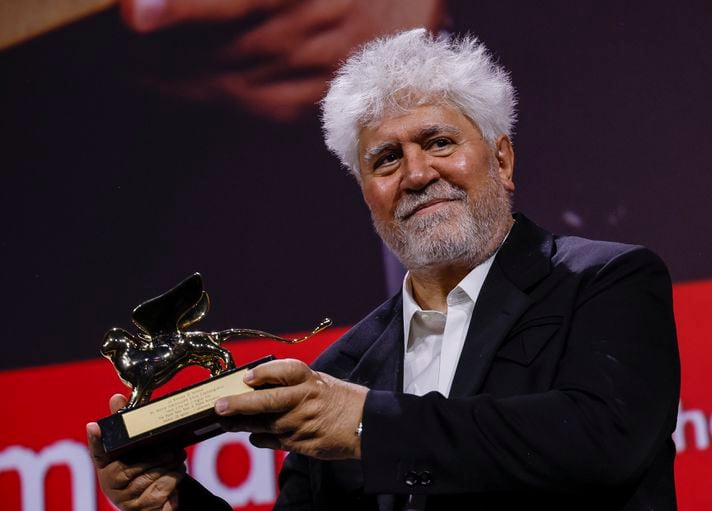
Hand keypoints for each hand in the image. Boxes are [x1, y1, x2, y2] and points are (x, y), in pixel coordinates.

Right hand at [86, 394, 186, 510]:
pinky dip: (175, 479)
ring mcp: (126, 500)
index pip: (98, 450)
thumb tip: (116, 397)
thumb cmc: (142, 470)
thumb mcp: (136, 449)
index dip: (96, 439)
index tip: (93, 425)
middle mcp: (111, 484)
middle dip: (161, 454)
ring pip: (155, 474)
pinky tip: (174, 476)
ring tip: (175, 461)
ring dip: (171, 465)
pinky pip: (164, 488)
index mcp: (107, 464)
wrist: (153, 505)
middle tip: (173, 450)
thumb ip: (127, 425)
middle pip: (138, 463)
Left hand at [118, 0, 443, 120]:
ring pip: (232, 82)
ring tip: (136, 69)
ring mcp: (320, 71)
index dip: (182, 6)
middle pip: (219, 47)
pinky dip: (215, 97)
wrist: (407, 13)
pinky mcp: (322, 101)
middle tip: (114, 46)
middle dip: (158, 49)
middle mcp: (313, 30)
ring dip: (176, 78)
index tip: (132, 13)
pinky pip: (257, 107)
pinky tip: (186, 86)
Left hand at [215, 358, 367, 459]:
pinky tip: (254, 434)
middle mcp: (304, 400)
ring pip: (262, 424)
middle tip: (219, 406)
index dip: (263, 373)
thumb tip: (256, 384)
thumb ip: (292, 382)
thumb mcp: (319, 381)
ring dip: (240, 424)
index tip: (247, 377)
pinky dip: (258, 437)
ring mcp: (301, 424)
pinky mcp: (299, 443)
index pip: (284, 371)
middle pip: (266, 401)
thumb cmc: (339, 399)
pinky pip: (270, 441)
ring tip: (224, 421)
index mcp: (310, 380)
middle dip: (239, 404)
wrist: (366, 425)